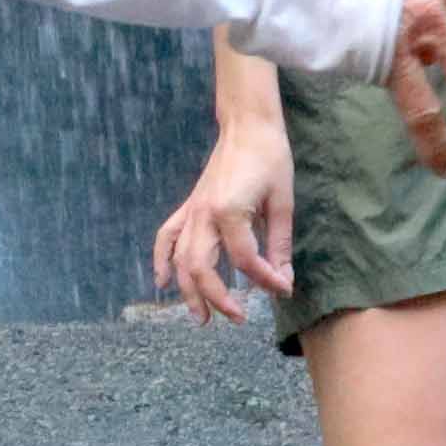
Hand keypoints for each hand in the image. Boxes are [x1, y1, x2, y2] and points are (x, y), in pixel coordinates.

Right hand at [150, 122, 295, 327]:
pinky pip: (166, 237)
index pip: (245, 260)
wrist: (248, 126)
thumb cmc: (271, 159)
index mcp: (230, 212)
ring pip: (180, 260)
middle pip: (202, 268)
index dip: (265, 280)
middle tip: (239, 318)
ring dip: (188, 291)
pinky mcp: (189, 207)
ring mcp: (192, 211)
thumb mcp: (283, 202)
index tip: (283, 289)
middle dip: (218, 299)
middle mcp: (204, 214)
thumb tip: (283, 281)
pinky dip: (161, 261)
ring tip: (203, 317)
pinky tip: (163, 282)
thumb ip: (280, 245)